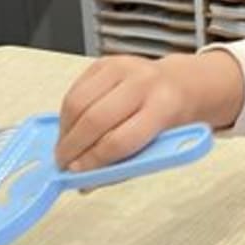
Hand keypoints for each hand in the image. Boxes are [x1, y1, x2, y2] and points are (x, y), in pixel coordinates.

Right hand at [56, 49, 244, 171]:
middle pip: (94, 119)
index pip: (120, 140)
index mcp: (164, 107)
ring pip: (78, 102)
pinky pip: (75, 89)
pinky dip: (67, 113)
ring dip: (65, 129)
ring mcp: (121, 67)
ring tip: (64, 147)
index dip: (93, 160)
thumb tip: (85, 182)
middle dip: (72, 146)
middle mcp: (142, 82)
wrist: (182, 84)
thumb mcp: (160, 146)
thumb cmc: (172, 120)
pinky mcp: (104, 62)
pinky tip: (70, 127)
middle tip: (62, 163)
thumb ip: (124, 164)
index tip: (76, 174)